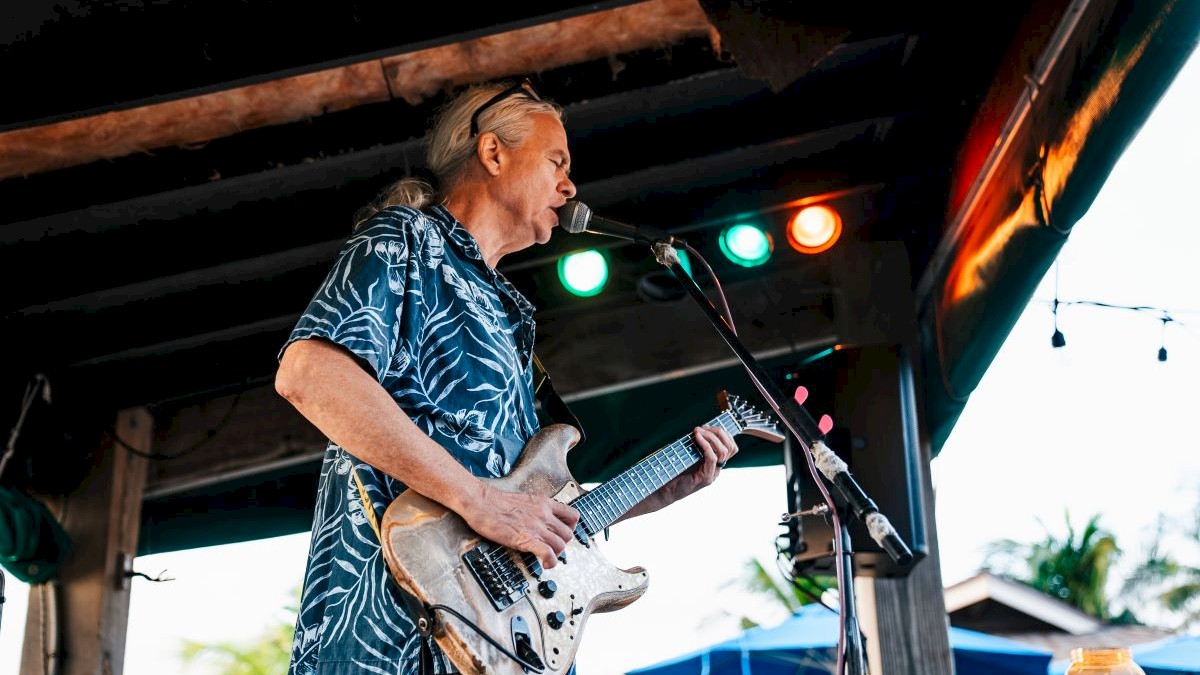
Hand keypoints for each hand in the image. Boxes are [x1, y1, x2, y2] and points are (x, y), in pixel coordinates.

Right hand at [459, 484, 580, 568]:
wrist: (481, 502)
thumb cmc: (495, 501)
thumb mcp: (524, 500)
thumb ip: (535, 509)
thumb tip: (537, 519)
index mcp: (544, 503)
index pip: (572, 515)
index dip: (571, 528)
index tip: (563, 533)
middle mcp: (544, 515)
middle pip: (568, 534)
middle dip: (563, 543)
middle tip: (553, 547)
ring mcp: (536, 527)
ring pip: (561, 545)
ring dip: (556, 554)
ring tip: (548, 557)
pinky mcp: (526, 539)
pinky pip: (548, 553)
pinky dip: (550, 562)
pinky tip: (545, 564)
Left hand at [655, 425, 738, 506]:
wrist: (666, 491)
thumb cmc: (675, 472)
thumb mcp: (688, 455)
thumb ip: (696, 445)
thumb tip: (698, 429)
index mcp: (715, 463)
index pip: (731, 446)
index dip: (722, 433)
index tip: (706, 426)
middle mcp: (717, 469)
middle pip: (731, 447)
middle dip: (718, 432)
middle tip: (703, 428)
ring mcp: (713, 474)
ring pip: (724, 452)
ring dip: (711, 437)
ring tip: (698, 431)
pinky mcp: (706, 478)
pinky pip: (712, 459)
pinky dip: (706, 445)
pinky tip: (697, 438)